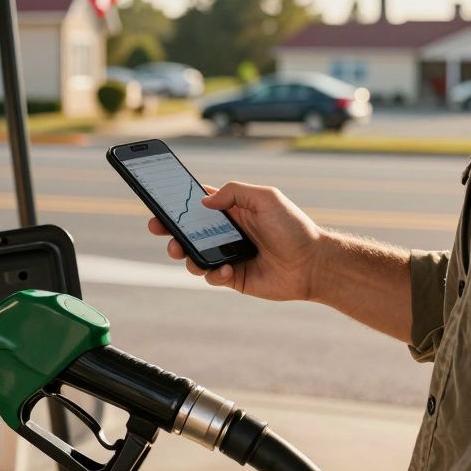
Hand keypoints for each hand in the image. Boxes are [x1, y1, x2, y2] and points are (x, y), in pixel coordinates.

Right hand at [146, 182, 323, 300]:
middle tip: (157, 228)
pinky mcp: (233, 278)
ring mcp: (227, 255)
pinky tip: (227, 269)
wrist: (313, 264)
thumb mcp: (266, 198)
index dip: (177, 203)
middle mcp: (226, 232)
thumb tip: (204, 200)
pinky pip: (211, 276)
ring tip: (183, 252)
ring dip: (183, 253)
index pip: (198, 204)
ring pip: (192, 255)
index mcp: (233, 210)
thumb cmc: (293, 227)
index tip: (159, 202)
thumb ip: (234, 193)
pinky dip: (212, 273)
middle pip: (187, 231)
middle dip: (168, 229)